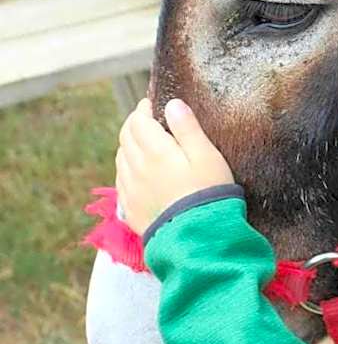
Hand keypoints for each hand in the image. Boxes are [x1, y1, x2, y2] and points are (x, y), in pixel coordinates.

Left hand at [116, 98, 233, 235]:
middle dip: (135, 124)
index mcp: (155, 151)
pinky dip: (128, 168)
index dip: (144, 109)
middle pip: (126, 136)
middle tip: (148, 120)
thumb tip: (173, 105)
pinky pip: (122, 180)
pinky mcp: (131, 208)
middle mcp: (136, 167)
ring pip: (121, 157)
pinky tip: (140, 172)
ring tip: (145, 145)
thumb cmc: (210, 194)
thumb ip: (188, 129)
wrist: (199, 239)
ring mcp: (130, 189)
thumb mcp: (207, 157)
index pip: (139, 120)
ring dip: (130, 146)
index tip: (153, 105)